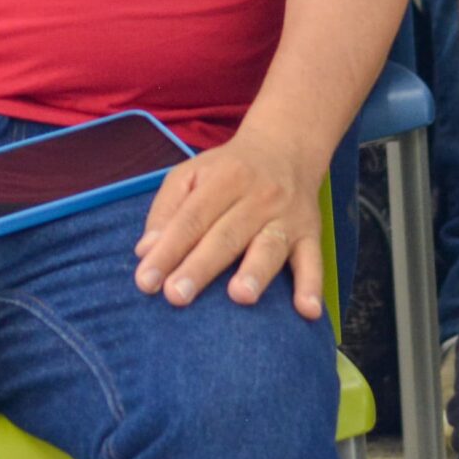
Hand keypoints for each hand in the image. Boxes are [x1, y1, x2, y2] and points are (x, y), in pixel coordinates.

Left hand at [133, 127, 326, 316]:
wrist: (287, 147)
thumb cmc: (228, 169)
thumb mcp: (191, 174)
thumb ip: (166, 210)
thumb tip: (145, 251)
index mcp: (224, 178)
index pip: (191, 218)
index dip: (168, 249)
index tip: (145, 281)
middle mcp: (258, 196)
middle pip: (226, 235)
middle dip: (200, 267)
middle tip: (175, 296)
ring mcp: (286, 216)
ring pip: (270, 245)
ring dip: (256, 272)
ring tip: (240, 297)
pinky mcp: (311, 234)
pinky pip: (313, 260)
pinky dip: (312, 285)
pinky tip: (307, 310)